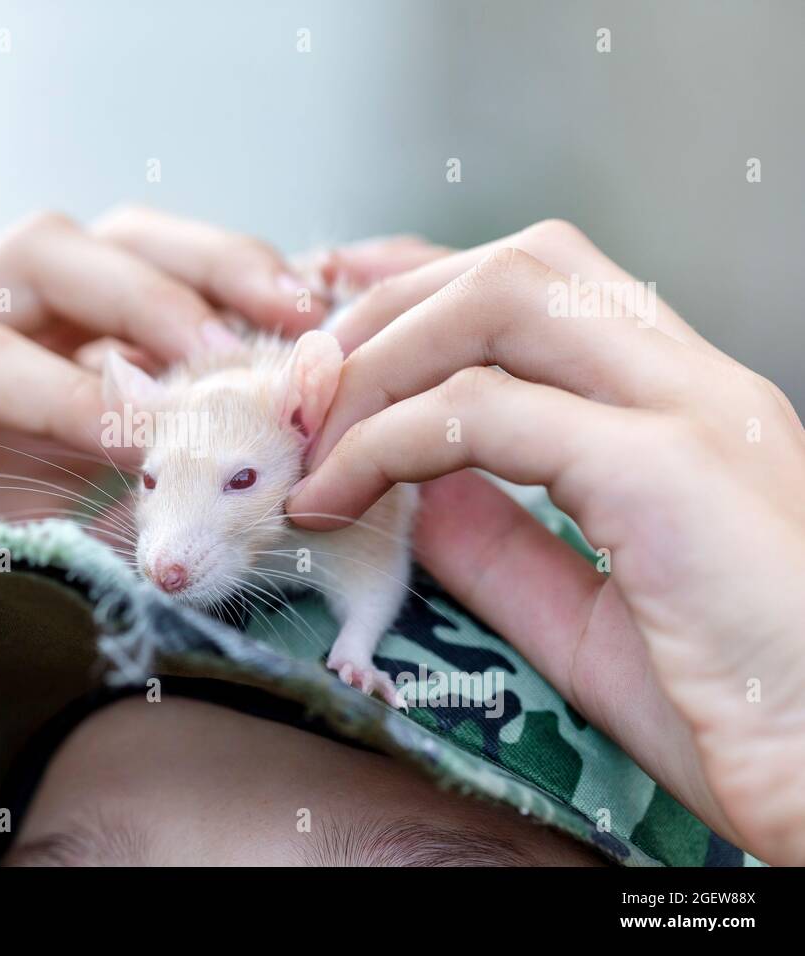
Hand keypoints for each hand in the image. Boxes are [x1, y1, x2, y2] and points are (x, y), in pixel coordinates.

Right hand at [0, 206, 324, 863]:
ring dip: (143, 299)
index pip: (136, 276)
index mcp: (21, 367)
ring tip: (215, 366)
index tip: (314, 326)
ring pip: (32, 258)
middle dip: (209, 261)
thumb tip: (262, 493)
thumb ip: (140, 509)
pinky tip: (122, 428)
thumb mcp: (55, 546)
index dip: (231, 283)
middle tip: (292, 310)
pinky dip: (53, 382)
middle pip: (99, 238)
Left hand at [288, 219, 804, 864]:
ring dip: (382, 358)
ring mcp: (692, 413)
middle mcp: (696, 385)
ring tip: (312, 436)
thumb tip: (405, 486)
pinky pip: (492, 412)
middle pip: (519, 266)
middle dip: (388, 308)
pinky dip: (391, 439)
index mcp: (684, 410)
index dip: (423, 284)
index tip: (337, 320)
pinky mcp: (671, 470)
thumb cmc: (737, 710)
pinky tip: (341, 491)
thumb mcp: (588, 614)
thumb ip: (501, 544)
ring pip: (506, 298)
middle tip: (305, 384)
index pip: (542, 288)